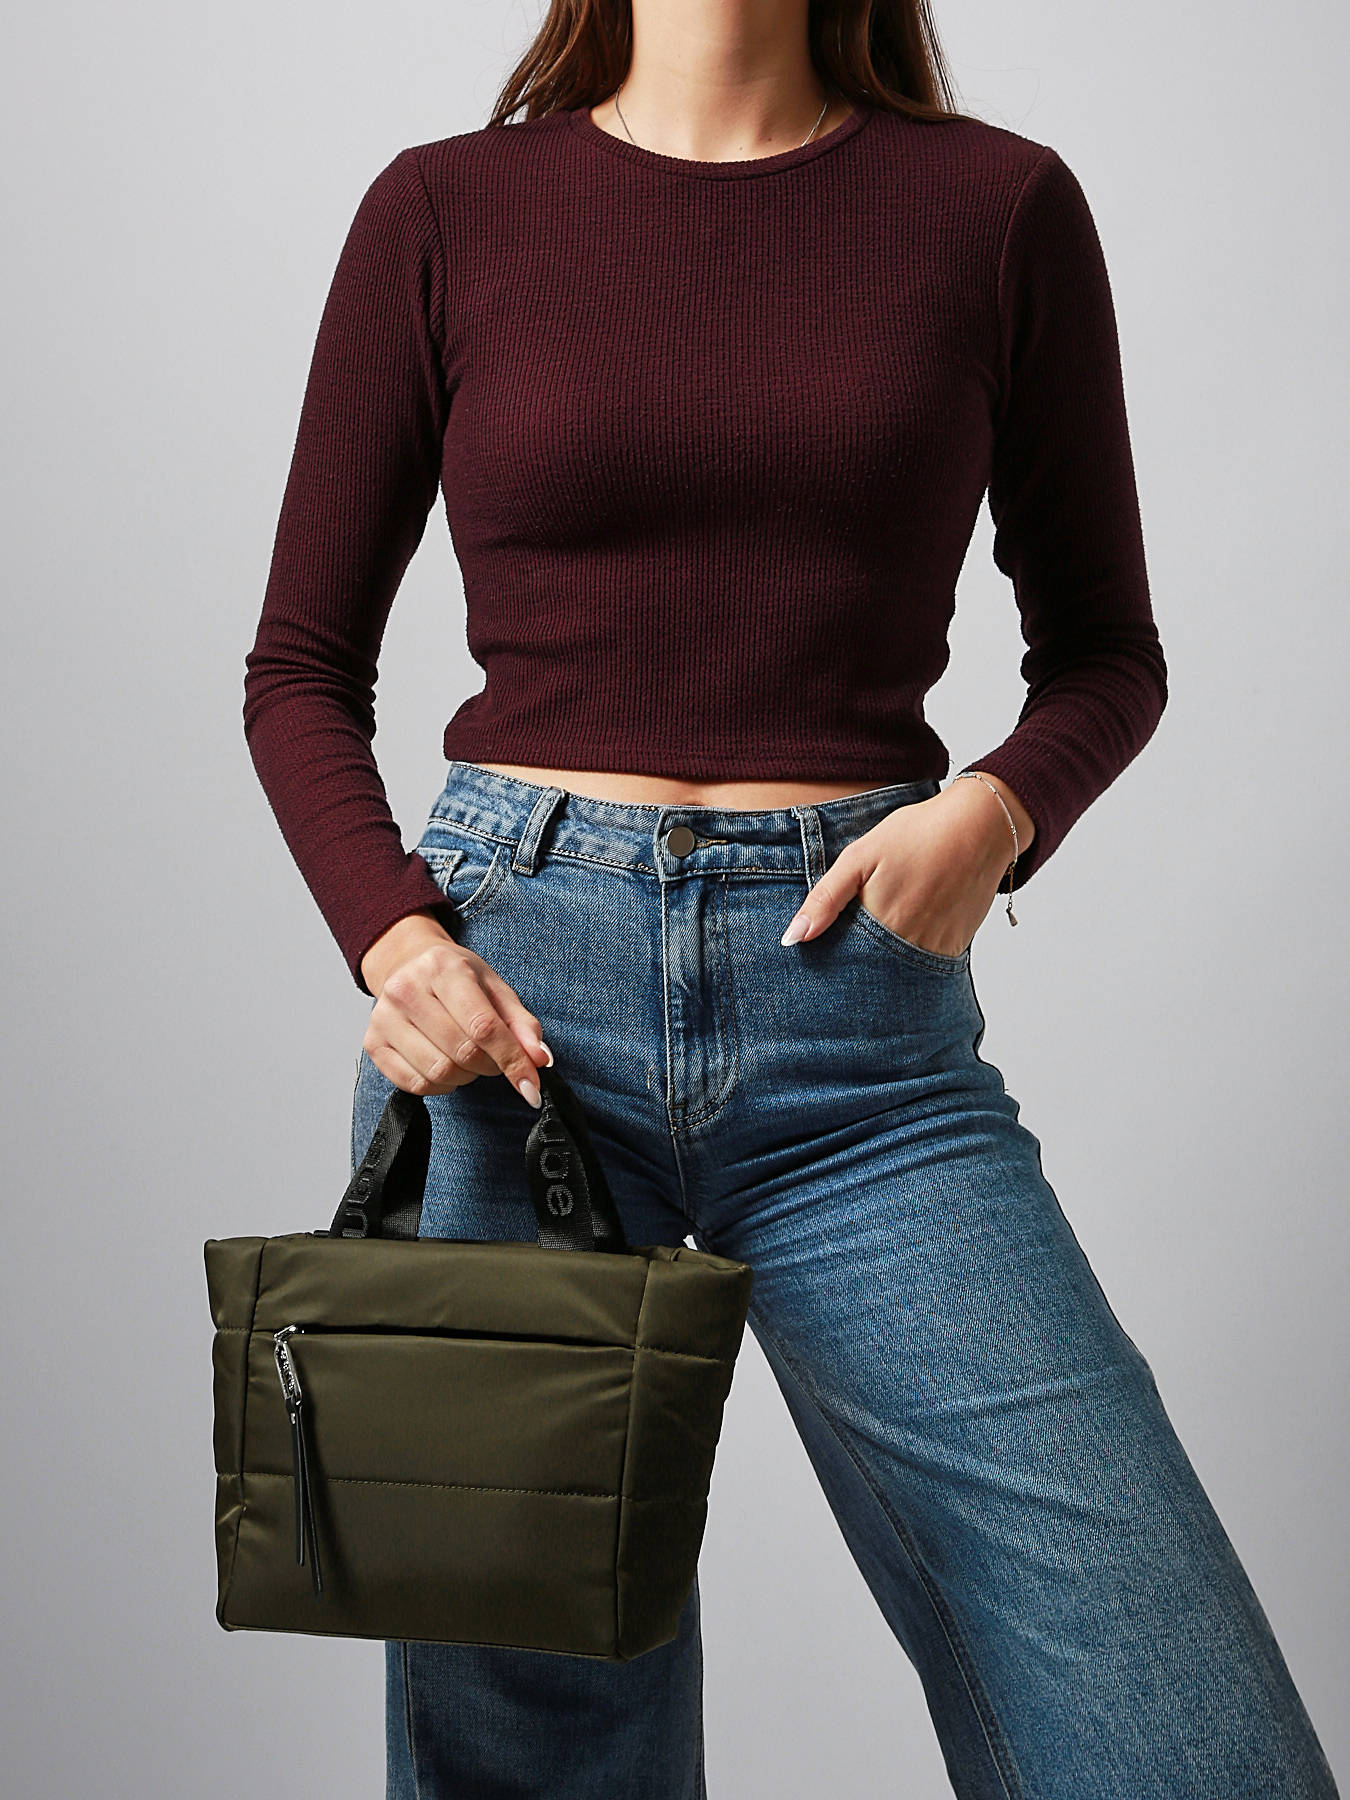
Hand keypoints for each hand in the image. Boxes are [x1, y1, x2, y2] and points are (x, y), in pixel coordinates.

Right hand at [360, 910, 551, 1105]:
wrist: (407, 964)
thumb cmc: (455, 978)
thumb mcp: (495, 988)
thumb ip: (521, 1024)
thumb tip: (539, 1059)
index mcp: (443, 968)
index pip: (483, 1026)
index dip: (512, 1060)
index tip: (531, 1084)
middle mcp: (406, 989)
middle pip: (462, 1052)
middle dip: (489, 1066)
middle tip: (494, 1057)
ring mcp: (383, 1017)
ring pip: (438, 1072)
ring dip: (464, 1076)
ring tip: (467, 1057)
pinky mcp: (372, 1043)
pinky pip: (415, 1084)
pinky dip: (440, 1085)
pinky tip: (444, 1064)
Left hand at [779, 777, 1028, 956]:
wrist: (981, 826)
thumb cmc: (916, 834)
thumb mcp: (860, 857)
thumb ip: (825, 899)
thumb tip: (793, 938)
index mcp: (879, 924)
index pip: (843, 964)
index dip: (829, 962)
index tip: (817, 962)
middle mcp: (908, 946)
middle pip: (870, 975)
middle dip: (855, 970)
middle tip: (849, 954)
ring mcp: (935, 951)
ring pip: (897, 974)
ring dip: (883, 967)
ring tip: (879, 939)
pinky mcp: (956, 948)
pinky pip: (924, 967)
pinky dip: (910, 960)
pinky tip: (905, 936)